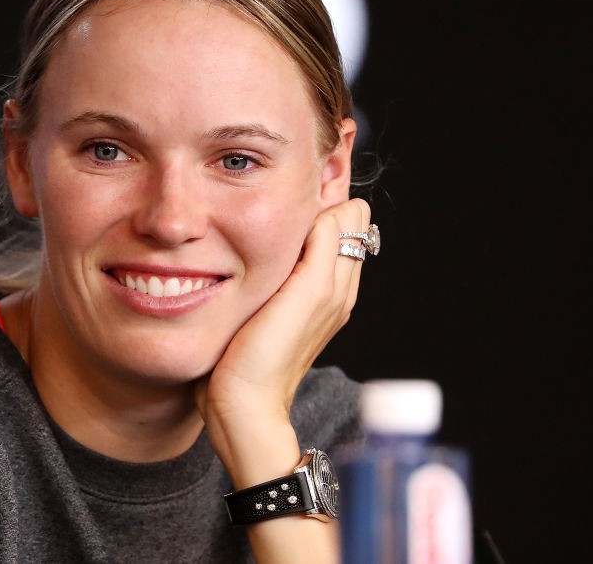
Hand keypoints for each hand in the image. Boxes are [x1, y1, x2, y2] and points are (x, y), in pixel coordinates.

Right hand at [196, 198, 370, 485]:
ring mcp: (305, 300)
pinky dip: (280, 250)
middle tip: (280, 201)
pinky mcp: (281, 310)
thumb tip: (334, 207)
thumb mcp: (303, 294)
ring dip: (295, 227)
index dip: (328, 195)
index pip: (350, 215)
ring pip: (310, 242)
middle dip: (315, 206)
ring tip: (268, 222)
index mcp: (339, 280)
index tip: (296, 187)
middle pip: (334, 224)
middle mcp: (330, 288)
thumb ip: (322, 248)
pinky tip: (257, 254)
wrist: (242, 405)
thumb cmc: (267, 355)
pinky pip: (290, 264)